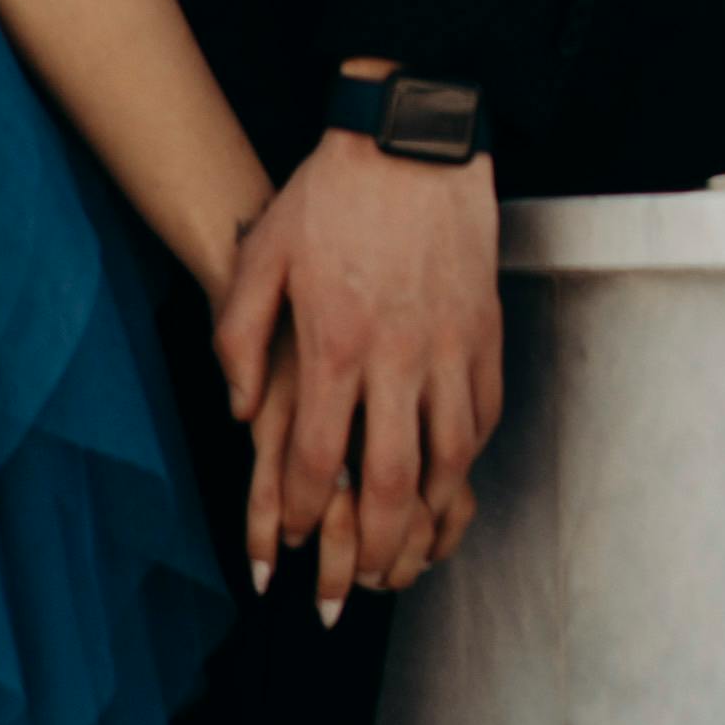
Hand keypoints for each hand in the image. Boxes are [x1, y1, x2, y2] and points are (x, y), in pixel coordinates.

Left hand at [212, 129, 499, 622]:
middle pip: (388, 482)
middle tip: (359, 584)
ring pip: (449, 460)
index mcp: (332, 342)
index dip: (298, 513)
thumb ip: (238, 338)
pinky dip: (468, 460)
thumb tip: (239, 410)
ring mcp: (449, 347)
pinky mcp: (486, 333)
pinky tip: (449, 478)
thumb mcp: (260, 255)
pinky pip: (484, 416)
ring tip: (409, 551)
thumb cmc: (329, 195)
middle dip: (372, 547)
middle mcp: (395, 356)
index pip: (312, 457)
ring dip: (429, 518)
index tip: (287, 540)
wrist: (412, 140)